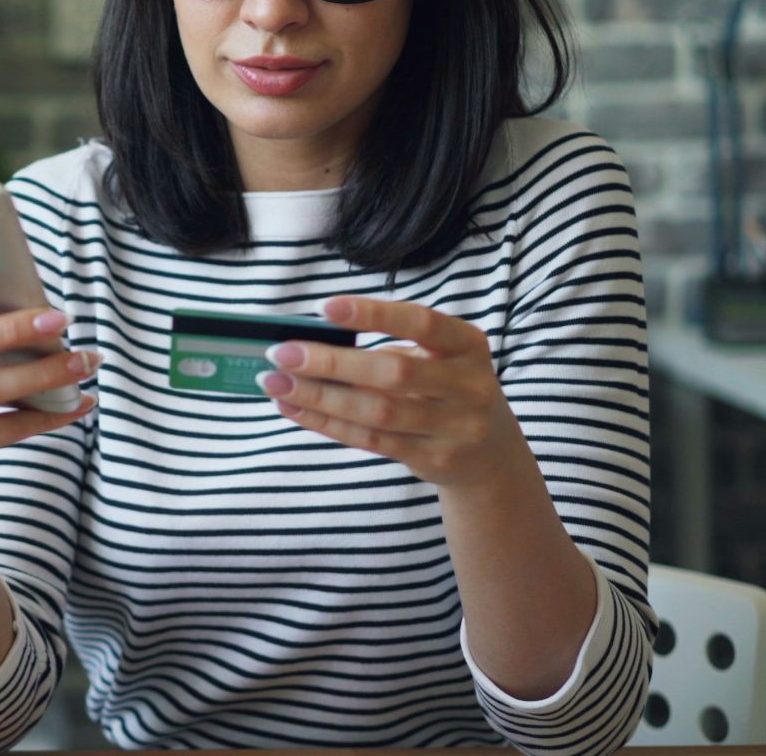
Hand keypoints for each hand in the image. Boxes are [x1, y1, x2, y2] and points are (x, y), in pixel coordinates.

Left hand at [254, 296, 527, 489]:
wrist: (489, 455)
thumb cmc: (446, 387)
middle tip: (281, 353)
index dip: (373, 314)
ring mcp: (455, 428)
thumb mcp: (437, 358)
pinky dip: (327, 422)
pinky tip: (295, 407)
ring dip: (319, 396)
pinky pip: (371, 440)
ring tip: (275, 383)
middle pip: (393, 372)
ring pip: (376, 412)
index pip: (421, 323)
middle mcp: (468, 385)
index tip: (323, 307)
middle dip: (331, 362)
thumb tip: (311, 342)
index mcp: (468, 345)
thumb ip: (389, 347)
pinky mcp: (434, 459)